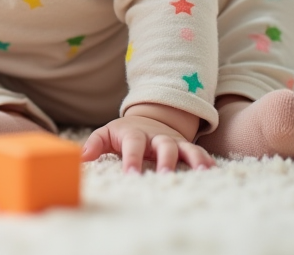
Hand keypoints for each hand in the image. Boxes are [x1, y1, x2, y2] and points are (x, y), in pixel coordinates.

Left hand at [81, 105, 215, 173]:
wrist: (148, 117)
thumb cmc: (123, 132)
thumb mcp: (106, 134)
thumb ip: (94, 144)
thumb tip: (80, 157)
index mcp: (134, 134)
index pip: (133, 145)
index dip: (132, 159)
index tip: (131, 175)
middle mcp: (156, 136)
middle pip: (163, 145)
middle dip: (165, 160)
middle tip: (165, 175)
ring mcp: (172, 140)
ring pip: (185, 147)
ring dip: (193, 159)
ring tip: (202, 172)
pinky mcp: (184, 146)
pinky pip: (198, 152)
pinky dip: (206, 161)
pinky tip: (214, 172)